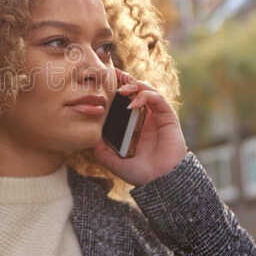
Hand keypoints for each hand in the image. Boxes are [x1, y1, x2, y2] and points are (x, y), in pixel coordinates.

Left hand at [88, 67, 189, 186]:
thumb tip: (87, 137)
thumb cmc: (140, 173)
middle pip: (135, 90)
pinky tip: (133, 103)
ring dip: (134, 85)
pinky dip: (145, 96)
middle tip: (112, 74)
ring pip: (147, 90)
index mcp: (133, 124)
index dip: (116, 88)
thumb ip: (101, 150)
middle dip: (124, 80)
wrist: (160, 182)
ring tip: (122, 89)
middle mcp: (145, 117)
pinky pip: (157, 99)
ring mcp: (157, 116)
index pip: (124, 100)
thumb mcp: (113, 161)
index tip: (103, 82)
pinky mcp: (167, 116)